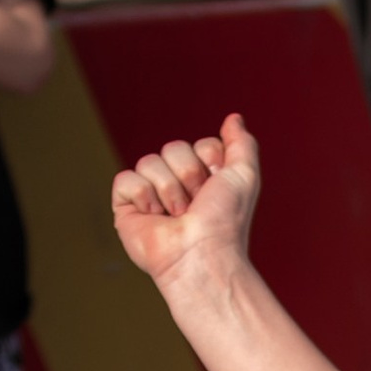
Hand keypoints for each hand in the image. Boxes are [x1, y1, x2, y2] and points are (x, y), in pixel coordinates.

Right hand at [112, 110, 261, 290]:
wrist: (201, 253)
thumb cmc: (225, 222)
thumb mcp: (245, 175)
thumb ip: (242, 143)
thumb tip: (234, 117)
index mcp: (204, 179)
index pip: (200, 145)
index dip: (210, 162)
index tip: (217, 187)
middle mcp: (178, 185)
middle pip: (174, 148)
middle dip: (189, 175)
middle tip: (196, 204)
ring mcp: (151, 195)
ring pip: (149, 161)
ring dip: (169, 190)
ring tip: (177, 216)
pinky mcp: (126, 208)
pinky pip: (125, 179)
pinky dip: (142, 196)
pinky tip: (154, 217)